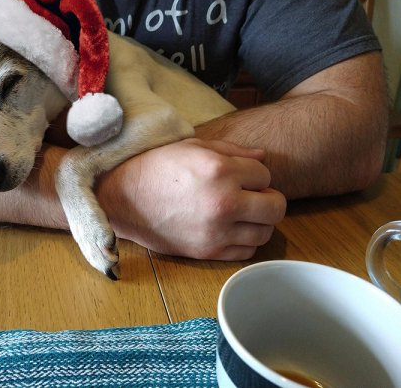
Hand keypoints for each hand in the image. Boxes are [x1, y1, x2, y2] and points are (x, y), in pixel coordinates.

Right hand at [97, 138, 286, 259]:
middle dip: (268, 197)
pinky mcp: (208, 252)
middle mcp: (223, 202)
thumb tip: (263, 157)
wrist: (124, 198)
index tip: (241, 175)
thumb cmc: (157, 167)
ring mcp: (217, 231)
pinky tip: (230, 228)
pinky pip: (246, 251)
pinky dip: (245, 240)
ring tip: (242, 213)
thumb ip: (232, 150)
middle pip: (276, 206)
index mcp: (220, 170)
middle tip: (252, 195)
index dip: (254, 173)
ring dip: (259, 221)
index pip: (265, 174)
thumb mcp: (193, 146)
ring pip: (265, 232)